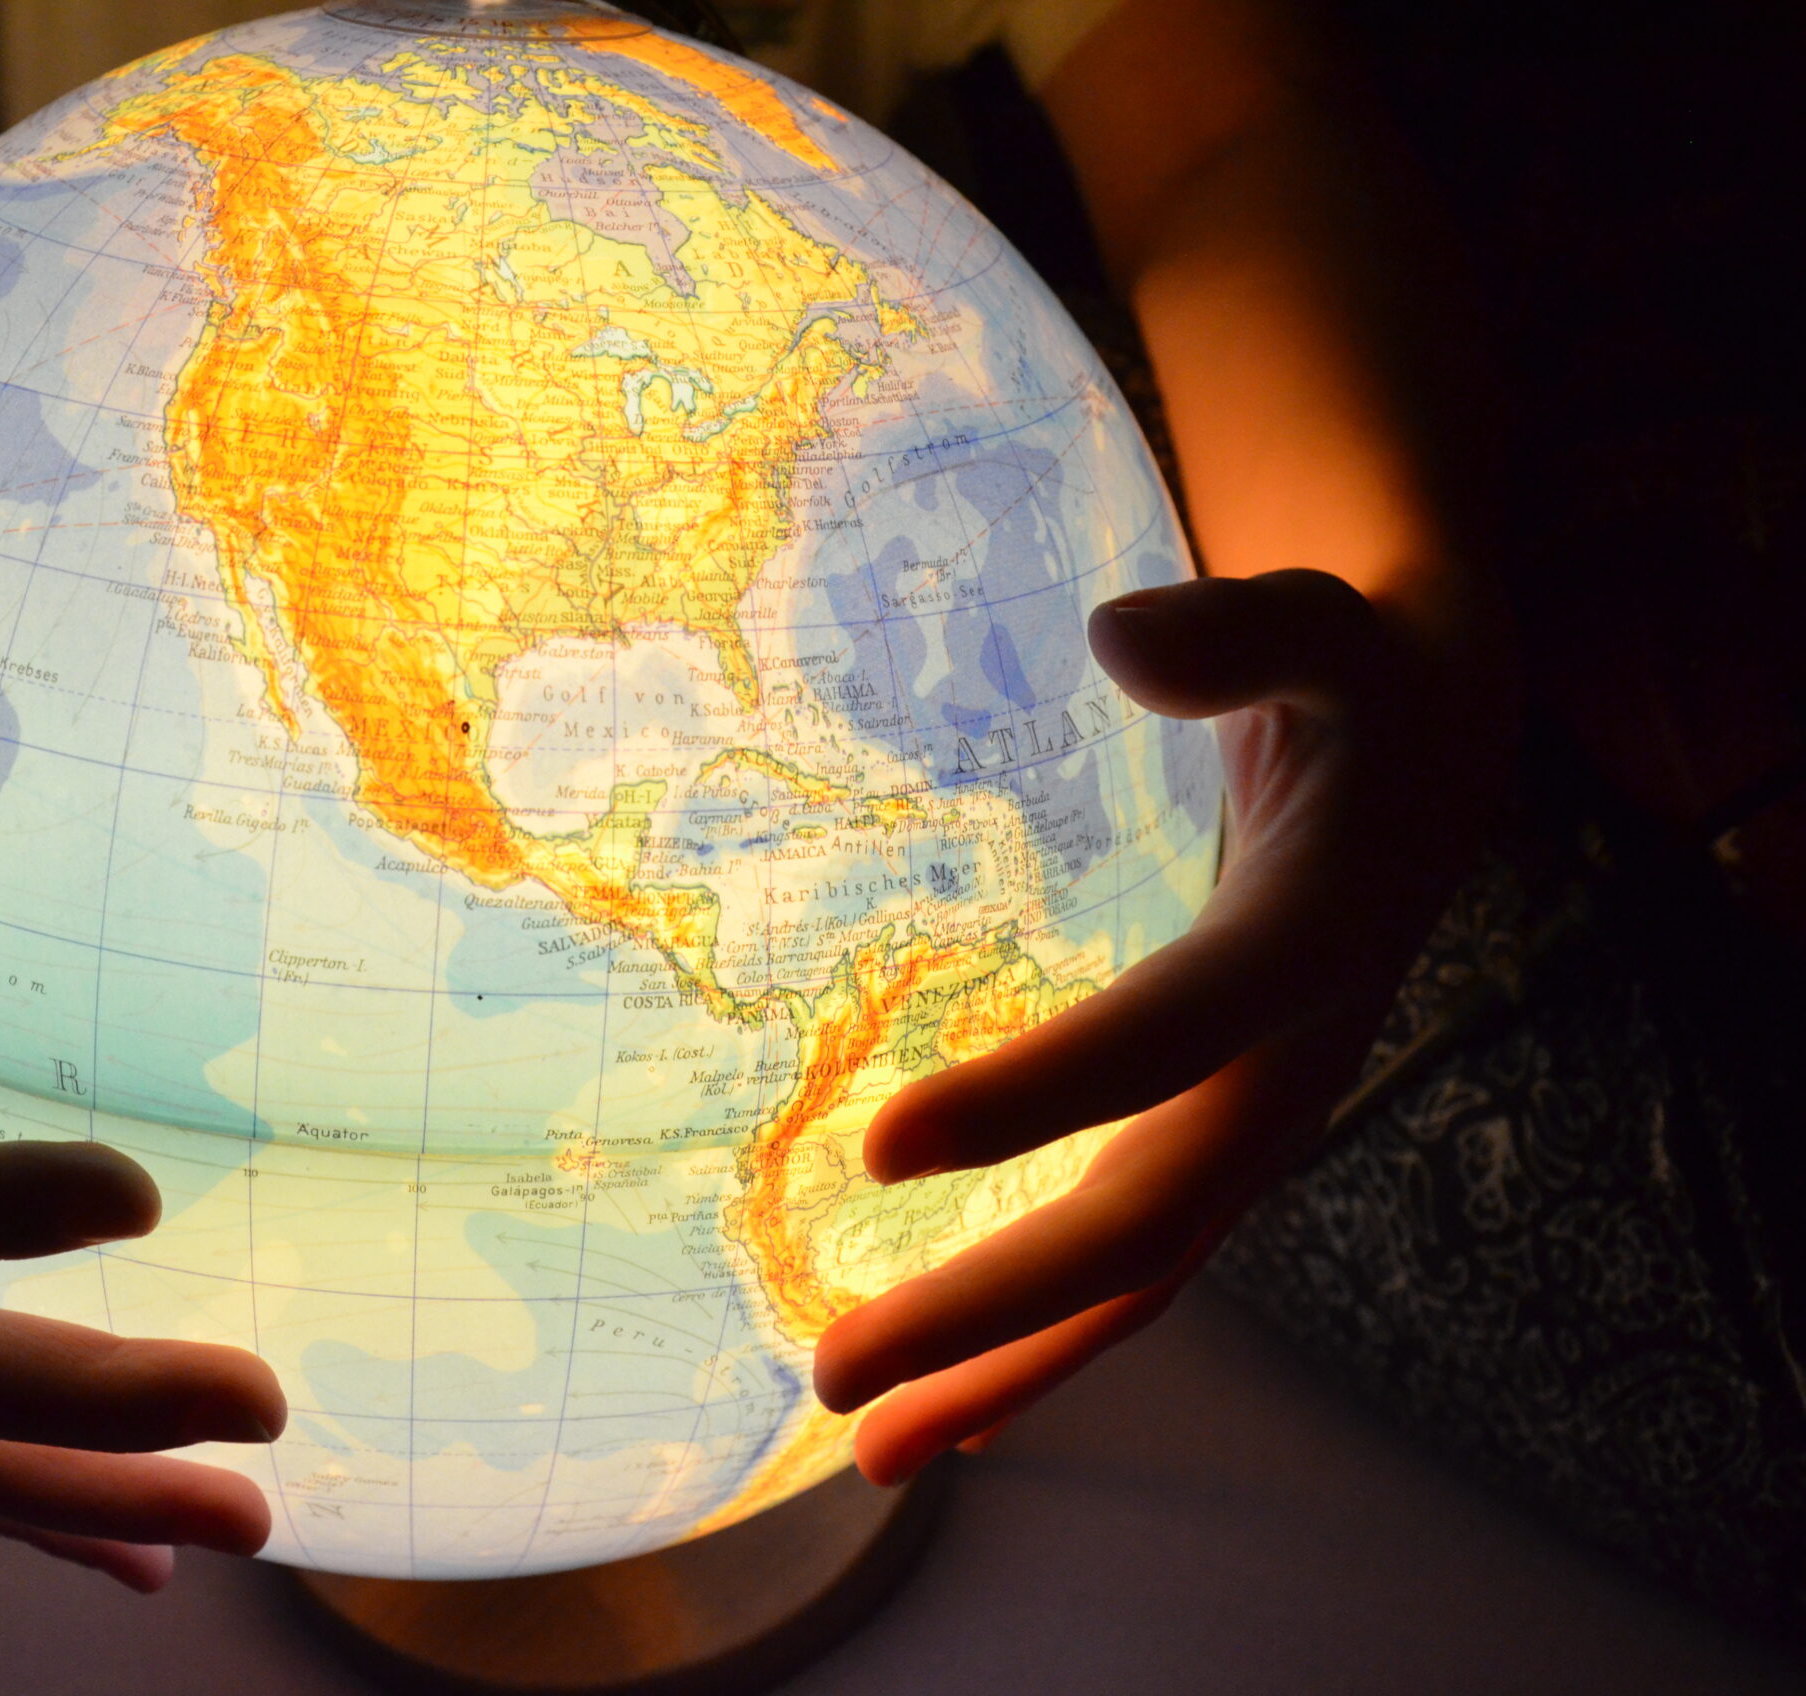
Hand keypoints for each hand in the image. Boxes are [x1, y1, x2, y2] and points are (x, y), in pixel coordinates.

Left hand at [814, 570, 1497, 1483]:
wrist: (1431, 757)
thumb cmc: (1355, 676)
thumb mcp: (1321, 624)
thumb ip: (1239, 630)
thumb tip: (1123, 640)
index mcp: (1312, 949)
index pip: (1167, 1042)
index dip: (1036, 1099)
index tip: (879, 1147)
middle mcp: (1292, 1070)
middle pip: (1146, 1223)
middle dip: (994, 1310)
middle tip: (837, 1374)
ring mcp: (1258, 1120)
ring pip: (1139, 1281)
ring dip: (1005, 1369)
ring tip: (867, 1451)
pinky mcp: (1217, 1136)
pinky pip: (1136, 1263)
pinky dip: (1045, 1339)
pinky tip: (949, 1402)